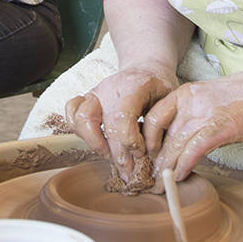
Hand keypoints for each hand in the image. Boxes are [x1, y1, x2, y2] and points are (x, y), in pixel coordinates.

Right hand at [65, 66, 177, 180]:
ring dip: (95, 144)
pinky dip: (78, 130)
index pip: (123, 118)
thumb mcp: (171, 101)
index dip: (131, 143)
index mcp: (135, 86)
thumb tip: (154, 157)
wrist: (147, 68)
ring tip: (111, 158)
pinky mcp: (87, 98)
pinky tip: (97, 143)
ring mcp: (96, 92)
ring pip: (81, 119)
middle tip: (131, 173)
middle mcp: (111, 88)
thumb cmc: (160, 88)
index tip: (142, 155)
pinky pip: (71, 112)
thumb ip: (162, 125)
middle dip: (118, 155)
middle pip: (106, 126)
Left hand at [144, 72, 242, 184]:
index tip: (146, 157)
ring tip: (161, 185)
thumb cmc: (236, 99)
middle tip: (149, 178)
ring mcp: (204, 115)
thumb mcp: (204, 100)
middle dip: (154, 160)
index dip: (146, 140)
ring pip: (175, 145)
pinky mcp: (219, 128)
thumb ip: (186, 117)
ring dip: (166, 169)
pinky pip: (194, 150)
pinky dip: (185, 166)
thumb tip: (172, 143)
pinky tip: (180, 176)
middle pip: (162, 135)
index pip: (153, 118)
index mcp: (183, 94)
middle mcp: (189, 103)